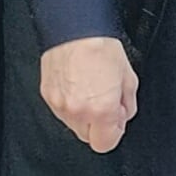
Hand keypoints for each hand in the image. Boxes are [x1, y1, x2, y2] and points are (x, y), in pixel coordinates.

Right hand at [41, 36, 138, 154]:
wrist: (74, 31)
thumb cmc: (101, 49)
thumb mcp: (129, 79)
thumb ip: (128, 106)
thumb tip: (123, 117)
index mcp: (101, 110)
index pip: (105, 144)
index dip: (113, 133)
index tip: (116, 121)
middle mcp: (77, 111)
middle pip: (88, 137)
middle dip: (99, 125)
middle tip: (106, 103)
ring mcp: (59, 105)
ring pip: (73, 125)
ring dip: (84, 115)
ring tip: (91, 90)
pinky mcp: (47, 96)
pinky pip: (61, 111)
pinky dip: (70, 105)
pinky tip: (78, 86)